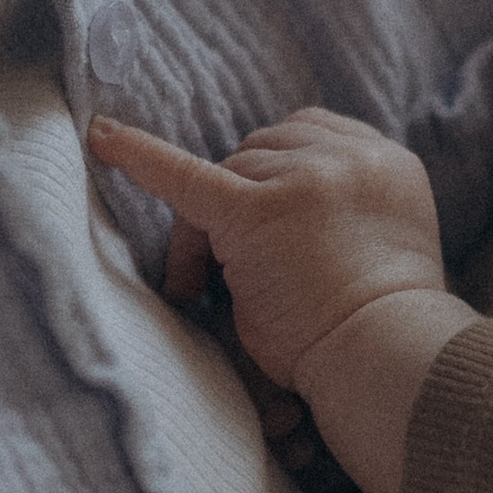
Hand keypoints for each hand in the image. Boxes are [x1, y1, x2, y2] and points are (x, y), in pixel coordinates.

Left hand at [89, 108, 447, 389]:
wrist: (386, 358)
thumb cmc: (377, 329)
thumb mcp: (379, 245)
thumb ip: (340, 211)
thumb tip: (279, 216)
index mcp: (388, 163)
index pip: (308, 134)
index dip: (272, 171)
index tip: (254, 211)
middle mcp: (348, 158)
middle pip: (262, 152)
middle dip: (235, 201)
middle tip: (216, 277)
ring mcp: (303, 178)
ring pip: (228, 172)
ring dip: (205, 230)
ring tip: (201, 292)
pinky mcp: (257, 211)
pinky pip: (185, 175)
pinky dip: (140, 156)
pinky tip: (104, 140)